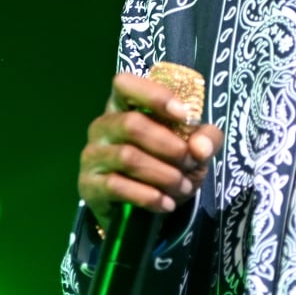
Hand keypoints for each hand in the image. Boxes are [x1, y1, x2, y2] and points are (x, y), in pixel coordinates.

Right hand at [77, 72, 224, 214]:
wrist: (140, 210)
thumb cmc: (164, 165)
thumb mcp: (193, 149)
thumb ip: (206, 140)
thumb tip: (201, 147)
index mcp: (123, 106)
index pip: (124, 84)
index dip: (153, 94)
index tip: (183, 114)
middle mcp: (102, 126)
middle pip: (131, 124)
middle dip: (169, 146)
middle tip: (190, 163)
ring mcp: (92, 155)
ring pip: (128, 157)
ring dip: (163, 174)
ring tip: (183, 187)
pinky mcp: (89, 184)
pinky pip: (118, 186)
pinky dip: (148, 196)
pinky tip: (166, 204)